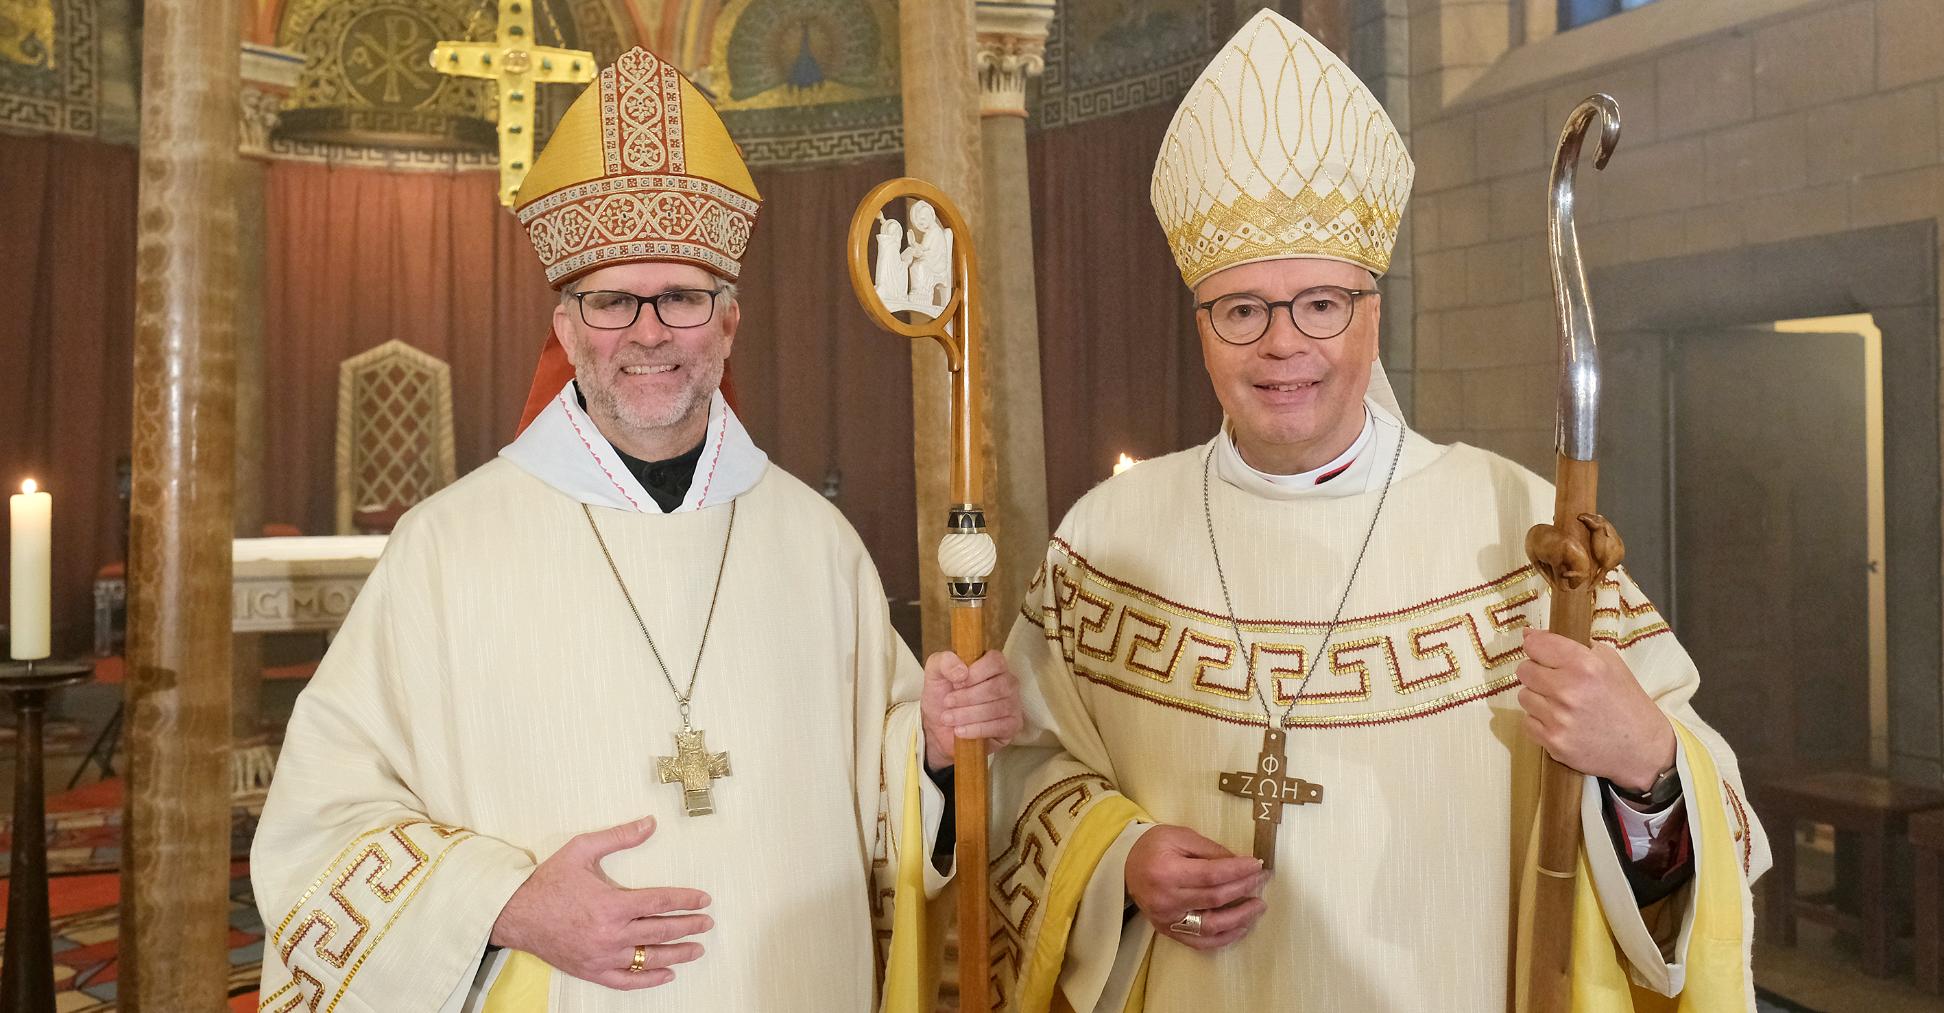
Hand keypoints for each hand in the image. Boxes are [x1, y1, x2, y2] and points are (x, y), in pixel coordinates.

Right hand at [490, 817, 711, 989]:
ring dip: (678, 954)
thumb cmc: (549, 881)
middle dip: (689, 926)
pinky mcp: (592, 971)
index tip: (704, 900)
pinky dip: (649, 979)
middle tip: (707, 923)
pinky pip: (627, 980)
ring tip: (697, 949)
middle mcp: (611, 933)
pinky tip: (667, 974)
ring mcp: (602, 955)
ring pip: (649, 958)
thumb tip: (651, 822)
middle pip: (661, 931)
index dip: (686, 900)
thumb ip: (619, 836)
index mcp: (612, 903)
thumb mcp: (582, 849)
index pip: (661, 901)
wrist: (516, 913)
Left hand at [921, 649, 1024, 771]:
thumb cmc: (942, 697)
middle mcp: (1007, 682)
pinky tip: (961, 731)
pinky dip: (977, 729)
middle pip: (996, 687)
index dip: (976, 673)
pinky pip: (1000, 726)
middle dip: (967, 697)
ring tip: (948, 719)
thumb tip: (962, 670)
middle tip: (948, 703)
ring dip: (968, 714)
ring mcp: (1013, 704)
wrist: (939, 729)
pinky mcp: (1012, 725)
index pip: (995, 661)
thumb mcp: (935, 674)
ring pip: (997, 708)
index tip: (956, 683)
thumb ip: (944, 662)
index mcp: (992, 665)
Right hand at [1124, 824, 1267, 950]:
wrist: (1124, 866)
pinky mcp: (1168, 931)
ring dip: (1240, 918)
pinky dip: (1224, 937)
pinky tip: (1241, 927)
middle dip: (1243, 888)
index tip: (1257, 865)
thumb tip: (1239, 863)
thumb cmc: (1153, 847)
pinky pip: (1200, 942)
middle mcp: (1166, 899)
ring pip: (1211, 926)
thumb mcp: (1179, 836)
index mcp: (1167, 872)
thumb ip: (1210, 850)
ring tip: (1258, 906)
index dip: (1237, 871)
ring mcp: (1167, 919)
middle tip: (1262, 879)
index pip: (1211, 875)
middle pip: (1215, 899)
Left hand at [1517, 629, 1675, 791]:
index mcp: (1584, 665)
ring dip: (1539, 698)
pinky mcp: (1553, 742)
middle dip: (1538, 673)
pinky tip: (1562, 722)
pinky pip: (1528, 722)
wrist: (1643, 748)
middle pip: (1524, 670)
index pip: (1535, 645)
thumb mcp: (1609, 662)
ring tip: (1563, 704)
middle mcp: (1568, 690)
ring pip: (1524, 696)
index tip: (1543, 652)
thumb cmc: (1626, 700)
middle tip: (1557, 681)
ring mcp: (1558, 719)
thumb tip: (1528, 633)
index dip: (1537, 647)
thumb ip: (1570, 644)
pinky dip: (1541, 721)